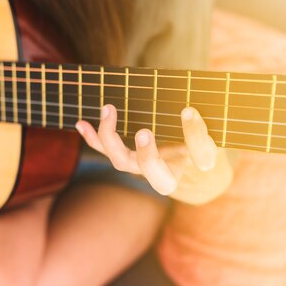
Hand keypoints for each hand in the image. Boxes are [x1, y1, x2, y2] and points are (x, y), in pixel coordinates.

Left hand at [75, 105, 233, 204]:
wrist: (179, 164)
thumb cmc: (194, 154)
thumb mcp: (204, 147)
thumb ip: (199, 136)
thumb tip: (188, 113)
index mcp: (173, 176)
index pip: (188, 160)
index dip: (189, 138)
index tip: (188, 112)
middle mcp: (150, 174)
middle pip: (142, 168)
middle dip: (143, 153)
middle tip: (144, 131)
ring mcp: (134, 165)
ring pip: (118, 158)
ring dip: (108, 136)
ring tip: (107, 109)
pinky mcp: (124, 155)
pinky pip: (104, 148)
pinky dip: (92, 137)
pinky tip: (81, 123)